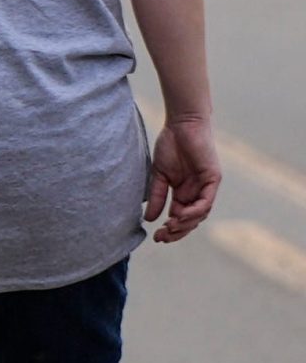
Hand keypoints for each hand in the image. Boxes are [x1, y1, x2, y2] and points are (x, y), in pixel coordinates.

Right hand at [145, 116, 220, 242]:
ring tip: (170, 227)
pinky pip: (206, 202)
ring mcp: (206, 187)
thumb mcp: (159, 175)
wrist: (181, 125)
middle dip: (177, 231)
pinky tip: (180, 215)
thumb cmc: (170, 145)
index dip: (170, 229)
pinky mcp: (213, 180)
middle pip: (191, 220)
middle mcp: (197, 192)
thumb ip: (157, 196)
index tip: (156, 237)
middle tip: (161, 237)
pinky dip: (194, 211)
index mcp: (185, 192)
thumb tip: (148, 218)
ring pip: (200, 214)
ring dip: (185, 224)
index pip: (180, 217)